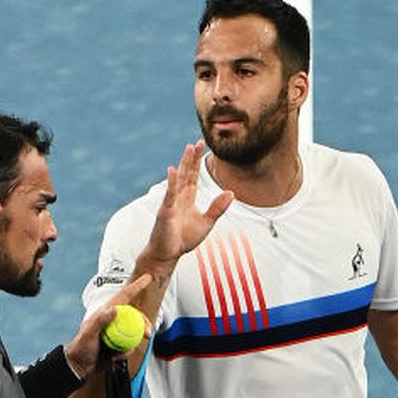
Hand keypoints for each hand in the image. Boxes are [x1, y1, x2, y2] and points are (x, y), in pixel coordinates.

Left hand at [63, 272, 152, 377]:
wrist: (80, 366)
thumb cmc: (81, 347)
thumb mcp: (88, 334)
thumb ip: (100, 321)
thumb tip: (115, 309)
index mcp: (106, 312)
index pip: (124, 296)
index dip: (136, 286)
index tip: (148, 277)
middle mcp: (114, 320)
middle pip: (135, 316)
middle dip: (145, 322)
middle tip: (148, 333)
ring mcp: (117, 332)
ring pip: (136, 331)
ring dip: (136, 340)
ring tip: (127, 351)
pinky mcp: (119, 344)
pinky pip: (130, 346)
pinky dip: (126, 352)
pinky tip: (116, 357)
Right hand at [145, 140, 232, 268]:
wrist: (168, 254)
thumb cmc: (183, 239)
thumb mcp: (206, 223)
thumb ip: (217, 208)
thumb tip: (231, 193)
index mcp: (187, 198)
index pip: (193, 175)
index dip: (197, 161)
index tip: (202, 146)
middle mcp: (178, 197)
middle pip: (186, 172)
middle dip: (191, 157)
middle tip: (198, 142)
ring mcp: (171, 203)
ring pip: (178, 179)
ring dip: (183, 164)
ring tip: (188, 149)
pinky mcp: (165, 211)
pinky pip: (169, 195)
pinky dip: (171, 183)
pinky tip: (172, 171)